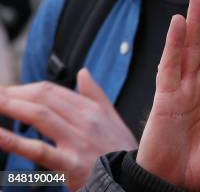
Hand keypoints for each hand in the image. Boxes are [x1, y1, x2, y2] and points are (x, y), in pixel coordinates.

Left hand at [0, 69, 137, 190]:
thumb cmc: (121, 152)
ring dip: (11, 106)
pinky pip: (39, 150)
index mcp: (93, 110)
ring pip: (40, 115)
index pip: (53, 91)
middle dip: (13, 94)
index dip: (25, 89)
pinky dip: (15, 141)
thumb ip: (96, 95)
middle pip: (44, 98)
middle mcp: (85, 121)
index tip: (7, 92)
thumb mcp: (114, 120)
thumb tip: (83, 73)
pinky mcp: (71, 164)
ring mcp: (78, 141)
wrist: (135, 180)